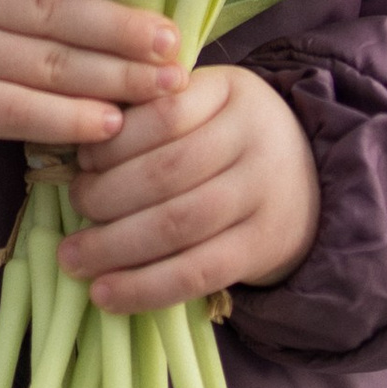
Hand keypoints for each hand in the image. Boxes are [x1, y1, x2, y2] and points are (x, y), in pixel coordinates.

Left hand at [59, 65, 319, 313]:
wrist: (312, 179)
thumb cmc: (233, 136)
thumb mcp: (208, 102)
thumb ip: (154, 109)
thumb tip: (78, 143)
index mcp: (233, 92)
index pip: (165, 113)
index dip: (115, 141)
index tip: (82, 159)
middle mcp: (254, 140)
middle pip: (166, 171)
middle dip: (107, 195)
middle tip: (75, 205)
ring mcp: (262, 197)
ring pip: (178, 224)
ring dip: (115, 246)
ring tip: (74, 258)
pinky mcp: (262, 249)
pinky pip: (197, 272)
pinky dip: (145, 288)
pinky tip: (105, 295)